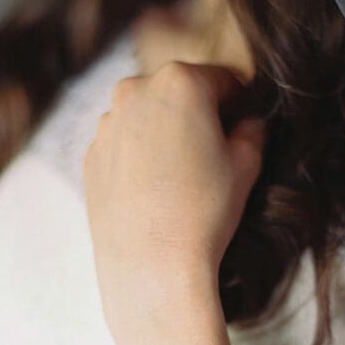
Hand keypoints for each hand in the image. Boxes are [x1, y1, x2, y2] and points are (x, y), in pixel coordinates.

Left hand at [82, 62, 265, 323]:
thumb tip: (249, 124)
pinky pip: (124, 146)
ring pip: (147, 118)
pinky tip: (155, 192)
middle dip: (196, 115)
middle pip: (178, 92)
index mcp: (180, 82)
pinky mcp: (91, 156)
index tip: (244, 124)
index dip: (239, 102)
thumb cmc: (205, 212)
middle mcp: (136, 92)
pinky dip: (140, 159)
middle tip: (213, 154)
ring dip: (165, 135)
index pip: (221, 79)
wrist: (151, 265)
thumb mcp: (246, 166)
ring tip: (182, 178)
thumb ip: (252, 132)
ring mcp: (108, 124)